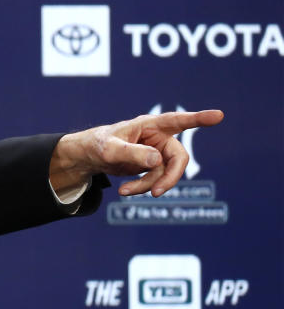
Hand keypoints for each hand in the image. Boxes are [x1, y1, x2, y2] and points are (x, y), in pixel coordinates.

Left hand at [49, 110, 223, 197]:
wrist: (90, 156)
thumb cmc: (99, 145)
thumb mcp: (110, 149)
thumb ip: (133, 153)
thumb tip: (157, 160)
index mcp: (149, 125)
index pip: (177, 120)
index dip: (198, 118)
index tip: (219, 115)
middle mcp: (158, 137)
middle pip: (178, 158)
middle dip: (170, 177)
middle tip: (157, 193)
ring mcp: (157, 152)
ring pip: (166, 173)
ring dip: (148, 185)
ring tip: (124, 192)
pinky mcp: (152, 166)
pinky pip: (156, 180)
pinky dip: (142, 188)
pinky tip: (124, 191)